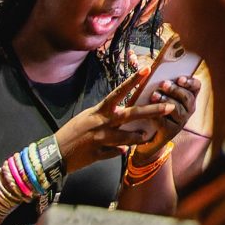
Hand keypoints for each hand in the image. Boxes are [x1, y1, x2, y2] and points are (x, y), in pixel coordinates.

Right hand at [55, 69, 179, 170]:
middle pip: (131, 114)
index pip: (119, 92)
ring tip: (147, 135)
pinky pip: (115, 153)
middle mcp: (102, 123)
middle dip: (152, 110)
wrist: (55, 153)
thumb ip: (107, 117)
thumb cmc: (72, 132)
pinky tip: (124, 150)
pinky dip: (120, 151)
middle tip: (169, 106)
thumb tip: (122, 112)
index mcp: (99, 111)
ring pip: (127, 138)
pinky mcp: (99, 154)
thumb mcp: (88, 117)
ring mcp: (101, 140)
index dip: (133, 81)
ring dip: (138, 138)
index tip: (148, 70)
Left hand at [125, 57, 202, 166]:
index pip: (196, 86)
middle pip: (187, 97)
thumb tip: (147, 65)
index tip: (179, 78)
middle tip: (164, 84)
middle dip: (175, 90)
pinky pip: (165, 122)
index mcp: (188, 96)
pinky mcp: (171, 132)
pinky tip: (149, 111)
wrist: (147, 133)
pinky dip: (157, 115)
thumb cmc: (153, 106)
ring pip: (177, 109)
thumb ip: (160, 81)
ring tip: (154, 95)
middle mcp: (188, 109)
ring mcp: (181, 121)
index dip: (190, 82)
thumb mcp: (160, 92)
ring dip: (165, 100)